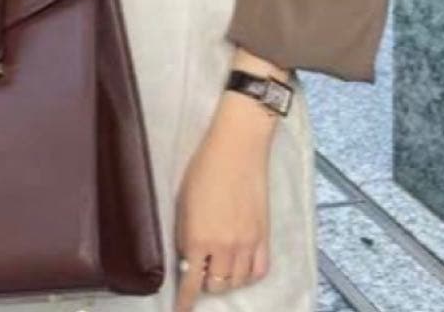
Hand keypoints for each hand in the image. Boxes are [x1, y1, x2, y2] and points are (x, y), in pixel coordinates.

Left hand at [173, 100, 276, 311]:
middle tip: (201, 270)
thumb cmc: (205, 167)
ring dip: (226, 279)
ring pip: (237, 281)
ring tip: (220, 266)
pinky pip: (259, 270)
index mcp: (198, 238)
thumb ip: (185, 234)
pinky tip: (241, 267)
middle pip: (215, 285)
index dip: (185, 301)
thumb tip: (188, 256)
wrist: (238, 147)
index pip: (191, 283)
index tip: (180, 311)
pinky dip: (249, 274)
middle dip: (205, 282)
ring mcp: (247, 243)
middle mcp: (224, 247)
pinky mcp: (264, 235)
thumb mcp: (184, 201)